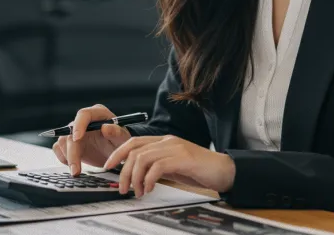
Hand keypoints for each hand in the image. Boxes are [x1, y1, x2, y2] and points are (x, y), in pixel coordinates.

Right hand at [52, 104, 130, 175]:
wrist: (116, 153)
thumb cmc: (121, 142)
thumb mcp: (123, 139)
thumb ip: (116, 132)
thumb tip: (105, 128)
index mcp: (97, 113)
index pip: (83, 114)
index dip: (78, 125)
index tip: (77, 138)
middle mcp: (84, 120)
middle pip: (70, 132)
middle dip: (72, 152)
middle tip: (76, 170)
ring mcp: (75, 131)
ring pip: (63, 141)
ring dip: (68, 157)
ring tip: (77, 171)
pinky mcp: (70, 142)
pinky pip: (59, 148)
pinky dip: (63, 158)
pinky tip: (74, 166)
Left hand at [103, 135, 235, 197]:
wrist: (224, 171)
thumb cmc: (200, 171)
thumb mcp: (173, 167)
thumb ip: (157, 167)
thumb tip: (137, 177)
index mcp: (164, 141)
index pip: (133, 142)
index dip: (117, 153)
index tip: (108, 167)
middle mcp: (167, 141)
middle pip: (134, 150)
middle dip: (123, 170)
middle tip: (122, 187)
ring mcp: (175, 147)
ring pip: (143, 158)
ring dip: (135, 177)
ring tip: (137, 191)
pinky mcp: (183, 158)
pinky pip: (157, 166)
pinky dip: (149, 179)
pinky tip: (150, 188)